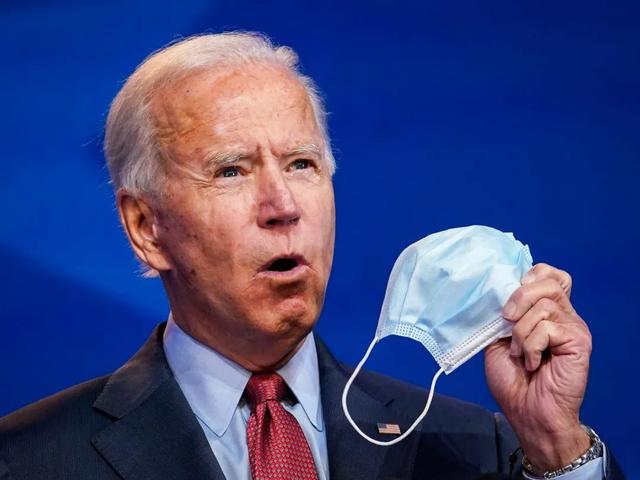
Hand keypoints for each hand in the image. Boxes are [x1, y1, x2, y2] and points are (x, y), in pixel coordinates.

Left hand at [484, 263, 591, 472]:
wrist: (527, 412)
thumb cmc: (513, 380)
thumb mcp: (497, 339)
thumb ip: (503, 315)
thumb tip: (497, 292)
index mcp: (545, 311)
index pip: (548, 274)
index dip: (529, 277)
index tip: (510, 298)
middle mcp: (563, 315)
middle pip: (547, 281)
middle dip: (519, 298)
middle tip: (507, 320)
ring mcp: (572, 327)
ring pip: (543, 305)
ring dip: (521, 332)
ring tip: (520, 354)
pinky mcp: (578, 341)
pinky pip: (547, 327)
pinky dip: (531, 346)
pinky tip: (533, 363)